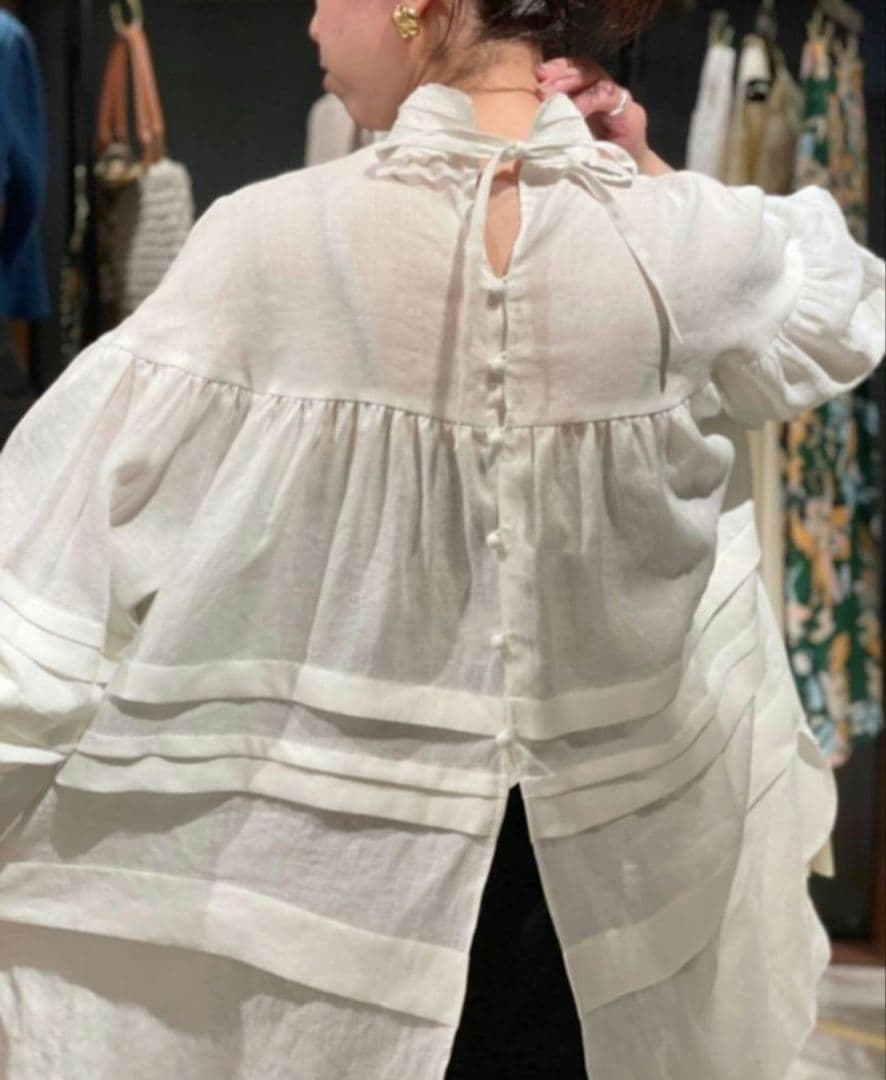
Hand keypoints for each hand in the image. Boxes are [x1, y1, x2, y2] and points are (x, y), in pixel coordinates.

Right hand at [535, 58, 649, 166]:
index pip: (609, 96)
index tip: (568, 112)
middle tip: (544, 90)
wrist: (628, 165)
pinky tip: (541, 74)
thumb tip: (563, 145)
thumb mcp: (605, 166)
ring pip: (586, 70)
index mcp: (629, 117)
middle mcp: (620, 98)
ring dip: (561, 71)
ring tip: (540, 76)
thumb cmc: (614, 169)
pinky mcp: (593, 90)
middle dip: (569, 80)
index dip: (587, 100)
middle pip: (596, 76)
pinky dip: (559, 71)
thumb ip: (590, 153)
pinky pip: (577, 73)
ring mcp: (607, 91)